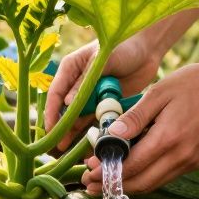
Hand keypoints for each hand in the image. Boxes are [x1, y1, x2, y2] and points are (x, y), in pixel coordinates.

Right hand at [43, 36, 161, 146]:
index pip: (55, 93)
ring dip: (75, 135)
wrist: (149, 48)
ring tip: (70, 152)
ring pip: (80, 118)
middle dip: (61, 129)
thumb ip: (84, 82)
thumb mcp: (102, 61)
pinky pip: (96, 121)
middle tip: (57, 148)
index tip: (49, 130)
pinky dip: (94, 133)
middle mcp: (78, 83)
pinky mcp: (106, 103)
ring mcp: (92, 95)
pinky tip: (91, 146)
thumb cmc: (123, 46)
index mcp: (71, 68)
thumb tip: (66, 104)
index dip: (51, 113)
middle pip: (65, 110)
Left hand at [80, 56, 198, 193]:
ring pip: (154, 183)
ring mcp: (192, 161)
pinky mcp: (197, 160)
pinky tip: (133, 169)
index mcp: (168, 139)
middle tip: (89, 184)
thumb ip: (135, 117)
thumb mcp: (159, 93)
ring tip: (106, 181)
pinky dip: (146, 177)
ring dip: (129, 185)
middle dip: (112, 186)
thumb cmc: (195, 82)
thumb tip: (110, 136)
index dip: (106, 173)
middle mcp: (181, 157)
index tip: (87, 173)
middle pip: (141, 183)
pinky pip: (166, 175)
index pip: (131, 166)